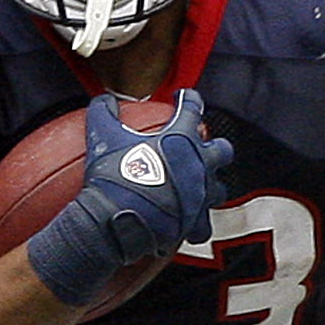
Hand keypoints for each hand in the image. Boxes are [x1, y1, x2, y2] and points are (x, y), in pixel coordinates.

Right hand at [21, 90, 235, 308]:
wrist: (117, 220)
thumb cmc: (114, 175)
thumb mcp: (103, 136)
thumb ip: (104, 113)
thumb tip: (103, 100)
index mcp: (182, 137)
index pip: (192, 108)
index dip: (188, 99)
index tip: (182, 98)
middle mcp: (199, 164)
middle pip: (221, 150)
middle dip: (214, 147)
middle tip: (199, 148)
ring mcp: (200, 194)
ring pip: (218, 189)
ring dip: (209, 186)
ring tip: (195, 188)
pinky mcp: (194, 221)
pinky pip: (202, 225)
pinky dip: (195, 223)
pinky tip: (187, 223)